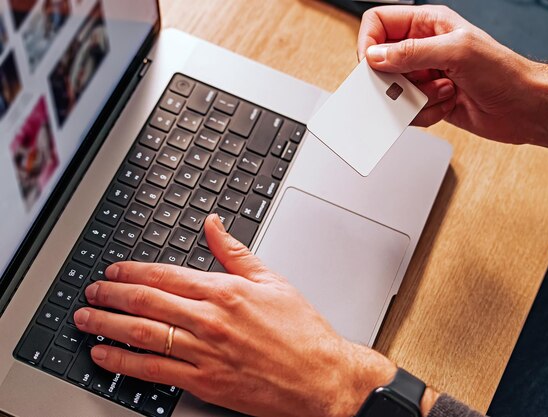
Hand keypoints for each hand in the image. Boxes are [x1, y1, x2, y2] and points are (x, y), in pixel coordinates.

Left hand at [74, 214, 396, 416]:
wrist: (320, 377)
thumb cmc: (302, 332)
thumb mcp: (273, 281)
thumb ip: (235, 253)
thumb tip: (213, 225)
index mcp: (226, 291)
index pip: (166, 274)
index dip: (132, 270)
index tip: (115, 269)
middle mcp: (210, 319)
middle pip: (146, 300)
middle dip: (111, 293)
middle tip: (91, 290)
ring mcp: (205, 352)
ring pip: (142, 333)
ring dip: (107, 323)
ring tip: (87, 317)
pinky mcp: (204, 382)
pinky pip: (153, 370)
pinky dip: (123, 362)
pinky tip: (105, 355)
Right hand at [358, 5, 547, 171]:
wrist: (525, 109)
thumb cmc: (505, 73)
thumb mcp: (456, 53)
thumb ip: (411, 53)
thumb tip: (376, 55)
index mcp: (429, 24)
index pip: (380, 22)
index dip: (370, 42)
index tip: (373, 63)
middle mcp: (425, 48)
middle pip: (382, 60)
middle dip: (395, 78)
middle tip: (411, 84)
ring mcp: (427, 75)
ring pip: (394, 90)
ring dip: (415, 98)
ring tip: (441, 93)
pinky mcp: (430, 100)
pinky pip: (408, 110)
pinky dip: (424, 113)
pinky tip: (447, 105)